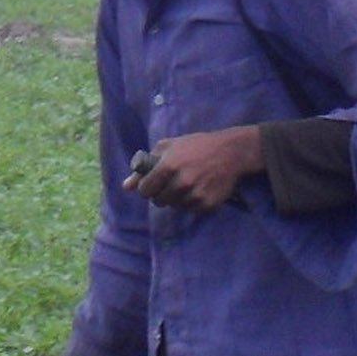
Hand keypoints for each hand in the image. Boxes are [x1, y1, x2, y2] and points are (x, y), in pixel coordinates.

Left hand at [123, 127, 260, 210]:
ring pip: (174, 207)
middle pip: (158, 201)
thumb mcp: (167, 147)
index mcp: (168, 166)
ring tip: (186, 184)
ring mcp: (195, 194)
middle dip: (161, 194)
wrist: (231, 152)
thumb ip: (144, 166)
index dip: (146, 188)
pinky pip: (191, 210)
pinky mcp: (208, 203)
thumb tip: (126, 187)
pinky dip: (192, 203)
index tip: (152, 184)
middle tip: (171, 184)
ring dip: (176, 199)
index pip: (144, 190)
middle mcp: (181, 182)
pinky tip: (198, 189)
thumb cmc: (196, 145)